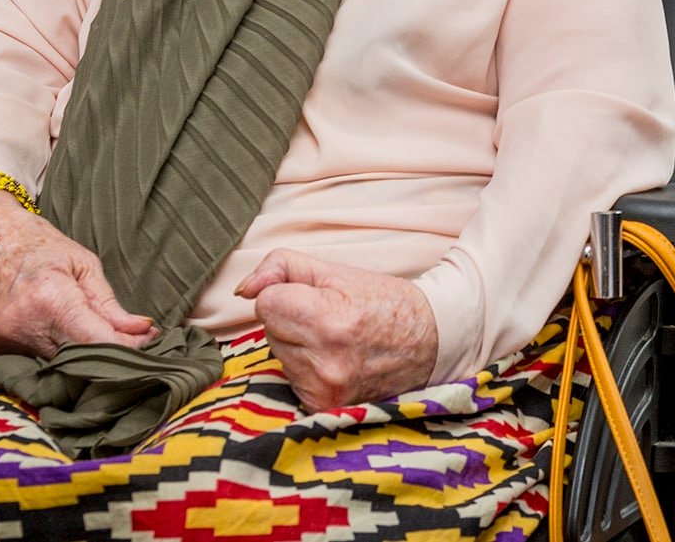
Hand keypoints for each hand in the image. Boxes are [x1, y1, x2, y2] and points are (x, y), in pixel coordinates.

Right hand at [0, 189, 156, 357]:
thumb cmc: (34, 243)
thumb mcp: (82, 262)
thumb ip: (110, 304)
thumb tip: (143, 331)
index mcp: (49, 299)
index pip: (97, 343)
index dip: (127, 348)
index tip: (148, 343)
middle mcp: (19, 326)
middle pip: (76, 360)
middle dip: (106, 354)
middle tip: (126, 340)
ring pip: (52, 366)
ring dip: (76, 357)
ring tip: (88, 334)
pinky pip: (24, 363)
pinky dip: (45, 354)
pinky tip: (52, 336)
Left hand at [236, 249, 438, 409]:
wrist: (430, 342)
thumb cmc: (383, 302)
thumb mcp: (336, 271)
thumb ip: (281, 267)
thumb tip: (243, 290)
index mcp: (328, 320)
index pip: (266, 303)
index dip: (287, 295)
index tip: (317, 298)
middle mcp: (324, 362)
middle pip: (270, 331)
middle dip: (292, 321)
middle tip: (332, 320)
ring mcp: (325, 390)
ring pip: (279, 357)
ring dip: (299, 347)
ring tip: (336, 342)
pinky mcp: (325, 407)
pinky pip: (291, 381)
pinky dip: (306, 371)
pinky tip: (335, 363)